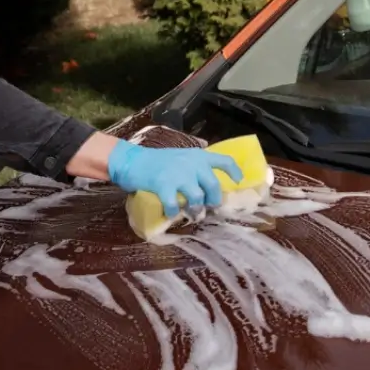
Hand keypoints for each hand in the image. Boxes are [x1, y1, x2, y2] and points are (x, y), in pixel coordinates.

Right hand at [106, 140, 243, 216]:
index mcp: (197, 156)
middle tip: (208, 206)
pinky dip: (173, 213)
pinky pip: (175, 206)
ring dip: (196, 209)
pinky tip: (170, 213)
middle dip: (213, 200)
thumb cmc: (156, 161)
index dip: (234, 172)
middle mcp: (192, 164)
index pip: (224, 160)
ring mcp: (178, 175)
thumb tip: (208, 185)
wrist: (131, 160)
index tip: (238, 182)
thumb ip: (194, 167)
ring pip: (197, 198)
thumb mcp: (180, 157)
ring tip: (192, 214)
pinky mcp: (164, 186)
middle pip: (213, 186)